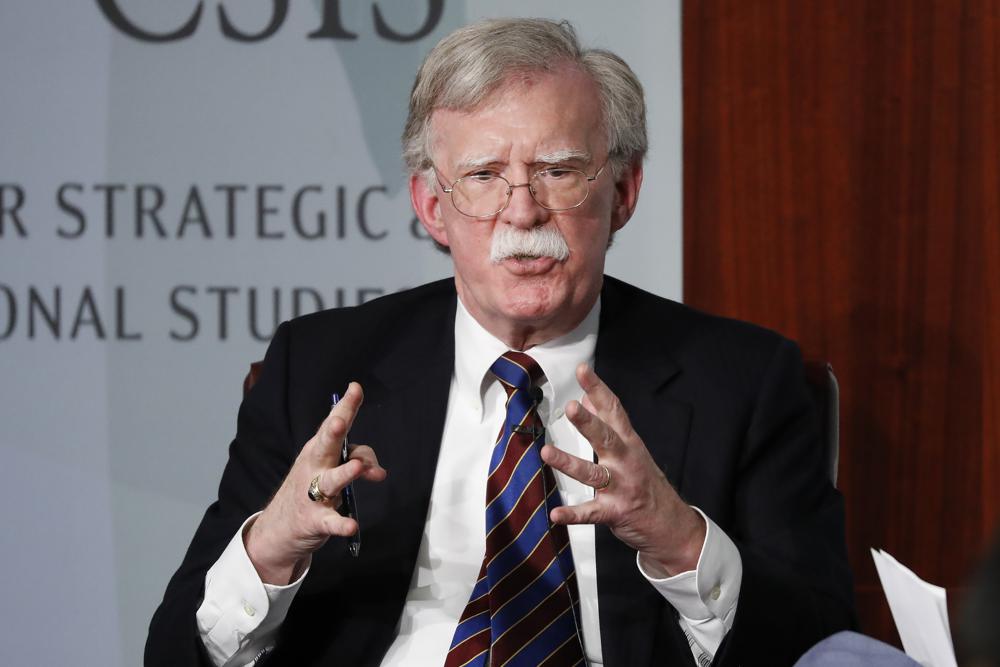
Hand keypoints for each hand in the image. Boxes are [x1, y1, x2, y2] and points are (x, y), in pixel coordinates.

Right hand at [244, 382, 386, 583]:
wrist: (277, 529)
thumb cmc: (310, 489)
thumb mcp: (331, 468)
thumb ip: (361, 460)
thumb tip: (379, 471)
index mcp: (319, 450)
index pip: (333, 424)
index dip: (345, 407)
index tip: (355, 388)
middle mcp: (314, 467)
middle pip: (325, 446)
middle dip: (333, 433)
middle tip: (341, 422)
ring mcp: (312, 494)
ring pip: (330, 481)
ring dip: (344, 474)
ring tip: (357, 468)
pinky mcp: (314, 521)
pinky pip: (330, 522)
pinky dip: (341, 524)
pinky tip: (352, 526)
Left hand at [541, 365, 705, 575]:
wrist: (669, 523)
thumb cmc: (644, 480)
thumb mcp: (630, 447)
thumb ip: (606, 423)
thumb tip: (585, 398)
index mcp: (628, 442)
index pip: (613, 410)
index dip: (598, 389)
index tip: (583, 370)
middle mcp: (625, 461)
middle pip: (606, 438)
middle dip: (589, 422)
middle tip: (572, 407)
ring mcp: (621, 486)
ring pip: (593, 473)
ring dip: (569, 462)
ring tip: (546, 452)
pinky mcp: (614, 511)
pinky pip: (591, 512)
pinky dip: (573, 514)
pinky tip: (556, 514)